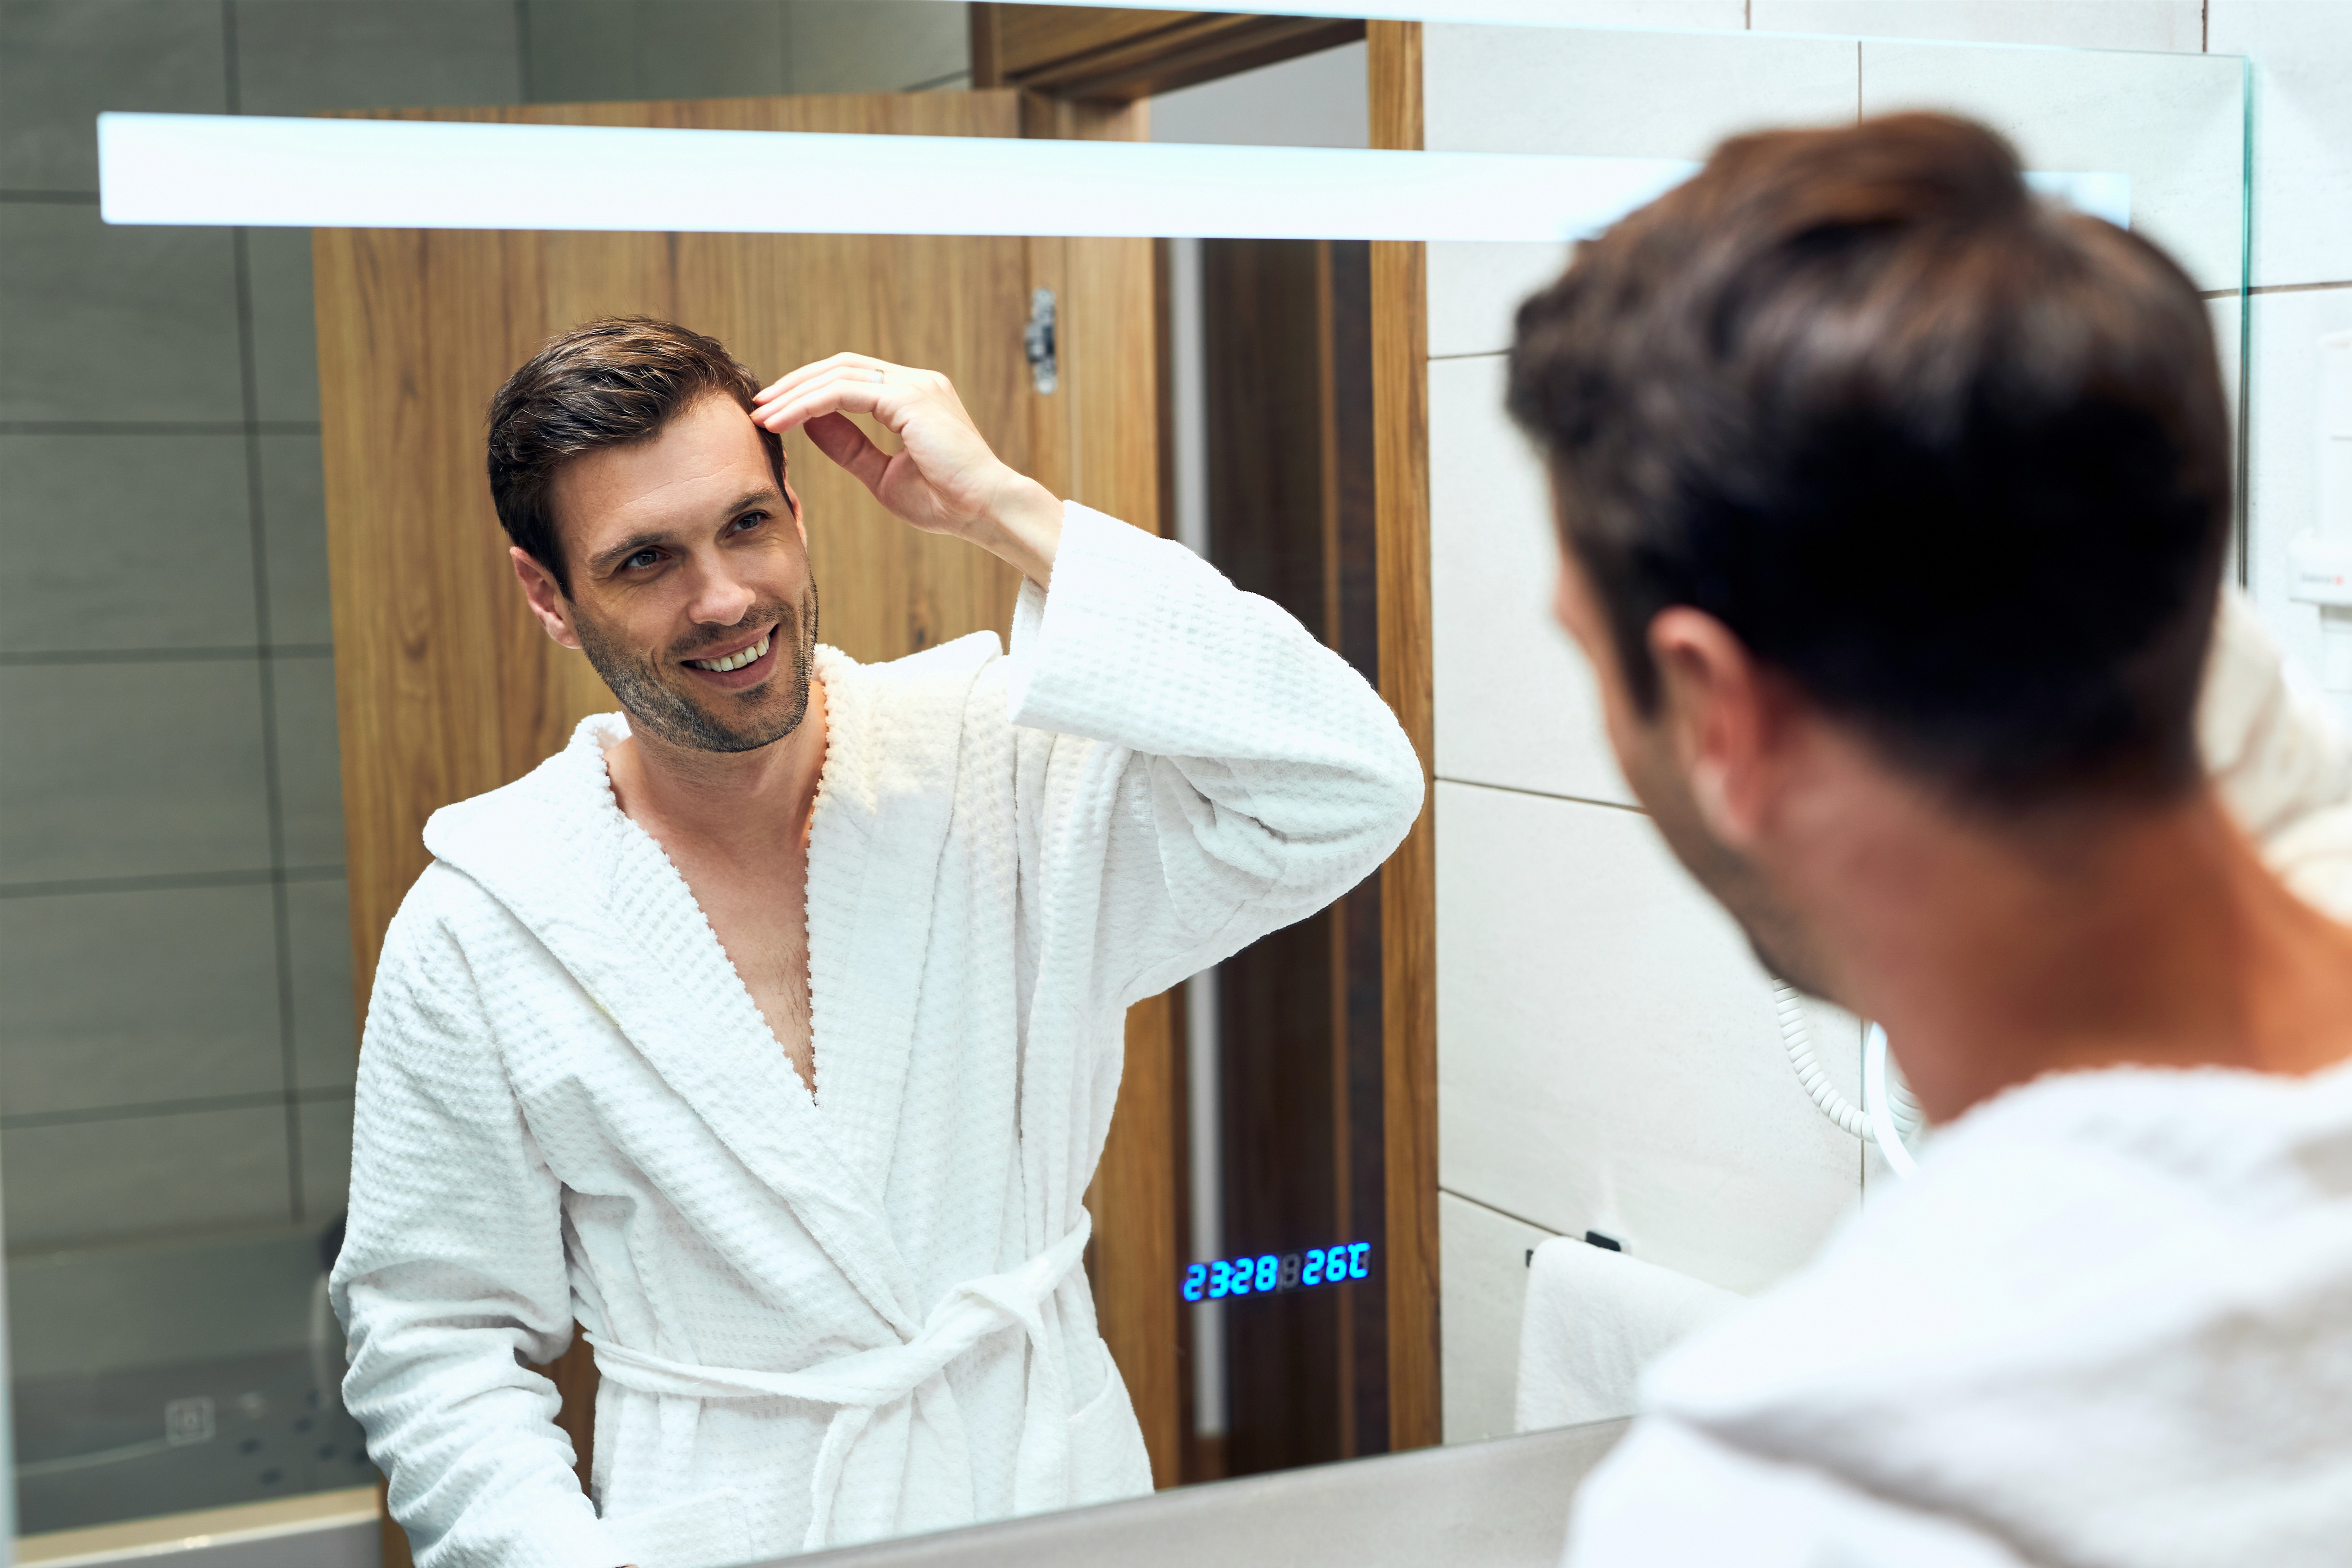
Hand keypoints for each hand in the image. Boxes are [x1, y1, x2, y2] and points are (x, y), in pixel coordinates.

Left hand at [752, 353, 1061, 584]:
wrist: (985, 512)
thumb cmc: (945, 502)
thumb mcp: (882, 473)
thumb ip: (849, 446)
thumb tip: (810, 423)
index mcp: (913, 397)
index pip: (849, 379)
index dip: (808, 391)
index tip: (774, 413)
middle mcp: (916, 383)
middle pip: (840, 367)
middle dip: (795, 384)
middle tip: (758, 406)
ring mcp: (915, 386)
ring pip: (839, 374)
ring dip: (794, 393)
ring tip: (763, 415)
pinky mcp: (911, 399)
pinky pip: (846, 392)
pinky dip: (810, 404)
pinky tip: (784, 421)